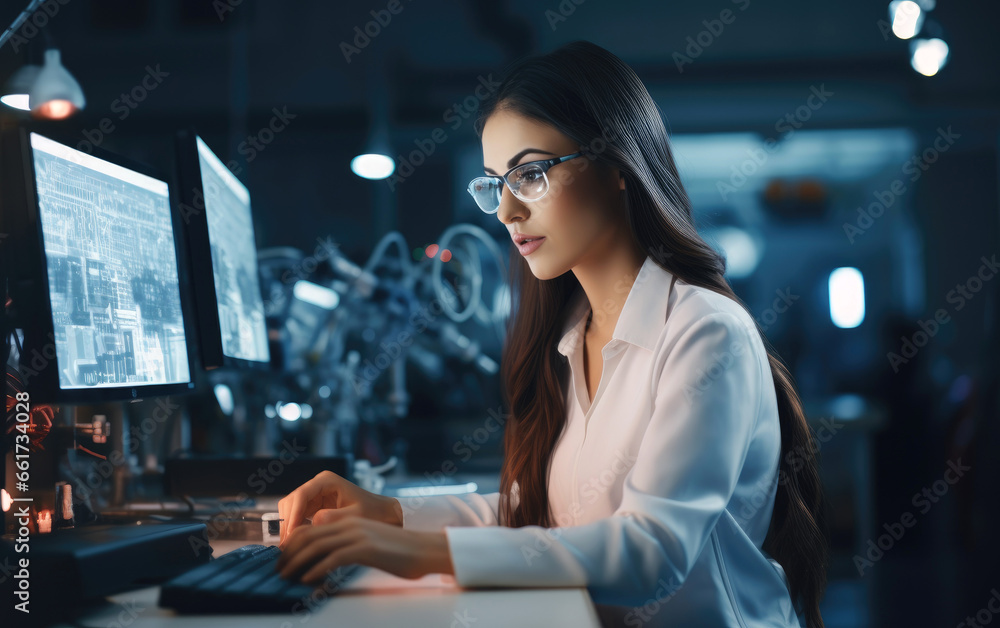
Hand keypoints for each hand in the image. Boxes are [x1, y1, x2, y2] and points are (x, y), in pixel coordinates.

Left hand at [274, 514, 453, 583]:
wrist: (425, 549)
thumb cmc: (400, 551)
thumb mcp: (370, 542)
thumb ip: (349, 544)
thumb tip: (328, 557)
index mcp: (350, 521)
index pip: (312, 527)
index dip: (294, 542)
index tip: (284, 558)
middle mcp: (350, 524)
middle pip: (310, 534)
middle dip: (289, 553)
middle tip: (278, 569)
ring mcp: (358, 535)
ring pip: (317, 545)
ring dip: (297, 562)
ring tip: (285, 576)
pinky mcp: (365, 548)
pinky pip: (334, 558)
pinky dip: (317, 569)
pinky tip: (307, 579)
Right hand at [277, 470, 402, 545]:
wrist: (381, 514)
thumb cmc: (371, 513)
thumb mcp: (354, 517)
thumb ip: (333, 518)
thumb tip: (312, 522)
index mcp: (326, 481)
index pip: (301, 495)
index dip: (293, 515)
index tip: (292, 534)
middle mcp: (317, 484)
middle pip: (291, 501)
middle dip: (288, 522)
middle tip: (288, 545)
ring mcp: (314, 494)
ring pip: (291, 508)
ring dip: (289, 526)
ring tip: (291, 547)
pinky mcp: (314, 505)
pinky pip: (297, 515)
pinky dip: (295, 528)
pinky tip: (299, 543)